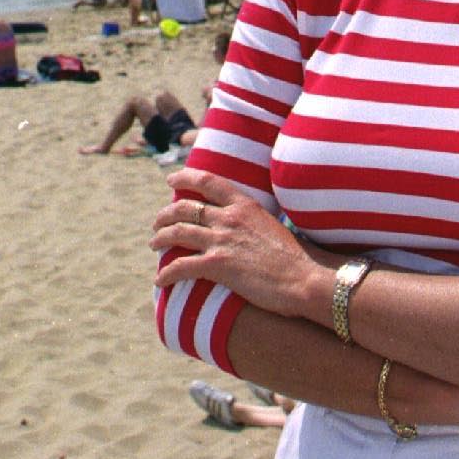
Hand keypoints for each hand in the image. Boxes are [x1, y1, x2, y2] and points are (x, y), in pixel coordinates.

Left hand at [151, 168, 327, 322]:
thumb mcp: (273, 226)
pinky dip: (166, 274)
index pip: (209, 181)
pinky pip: (181, 266)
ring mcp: (222, 240)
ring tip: (154, 244)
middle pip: (186, 207)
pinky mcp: (218, 265)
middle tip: (157, 222)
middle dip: (166, 214)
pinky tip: (160, 281)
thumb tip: (247, 227)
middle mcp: (229, 217)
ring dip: (160, 239)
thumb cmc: (296, 259)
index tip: (171, 179)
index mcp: (245, 205)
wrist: (305, 279)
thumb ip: (254, 221)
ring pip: (178, 233)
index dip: (186, 177)